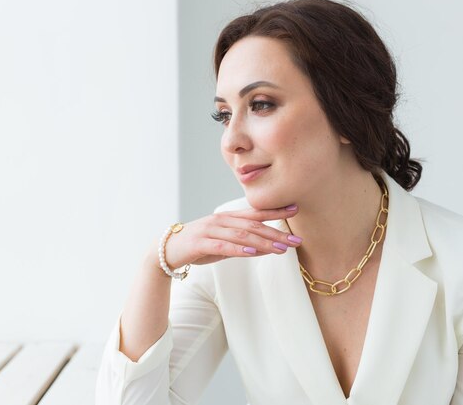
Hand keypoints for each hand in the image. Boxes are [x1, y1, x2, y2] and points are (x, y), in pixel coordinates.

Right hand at [161, 205, 302, 268]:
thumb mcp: (223, 244)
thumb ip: (242, 243)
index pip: (255, 213)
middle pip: (253, 225)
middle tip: (296, 240)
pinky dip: (239, 249)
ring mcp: (210, 230)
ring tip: (281, 249)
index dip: (276, 211)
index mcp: (227, 218)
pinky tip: (253, 252)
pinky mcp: (201, 243)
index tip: (295, 210)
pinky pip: (223, 246)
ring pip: (242, 235)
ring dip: (264, 242)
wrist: (166, 250)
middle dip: (276, 232)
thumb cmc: (197, 246)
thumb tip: (264, 248)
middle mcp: (220, 221)